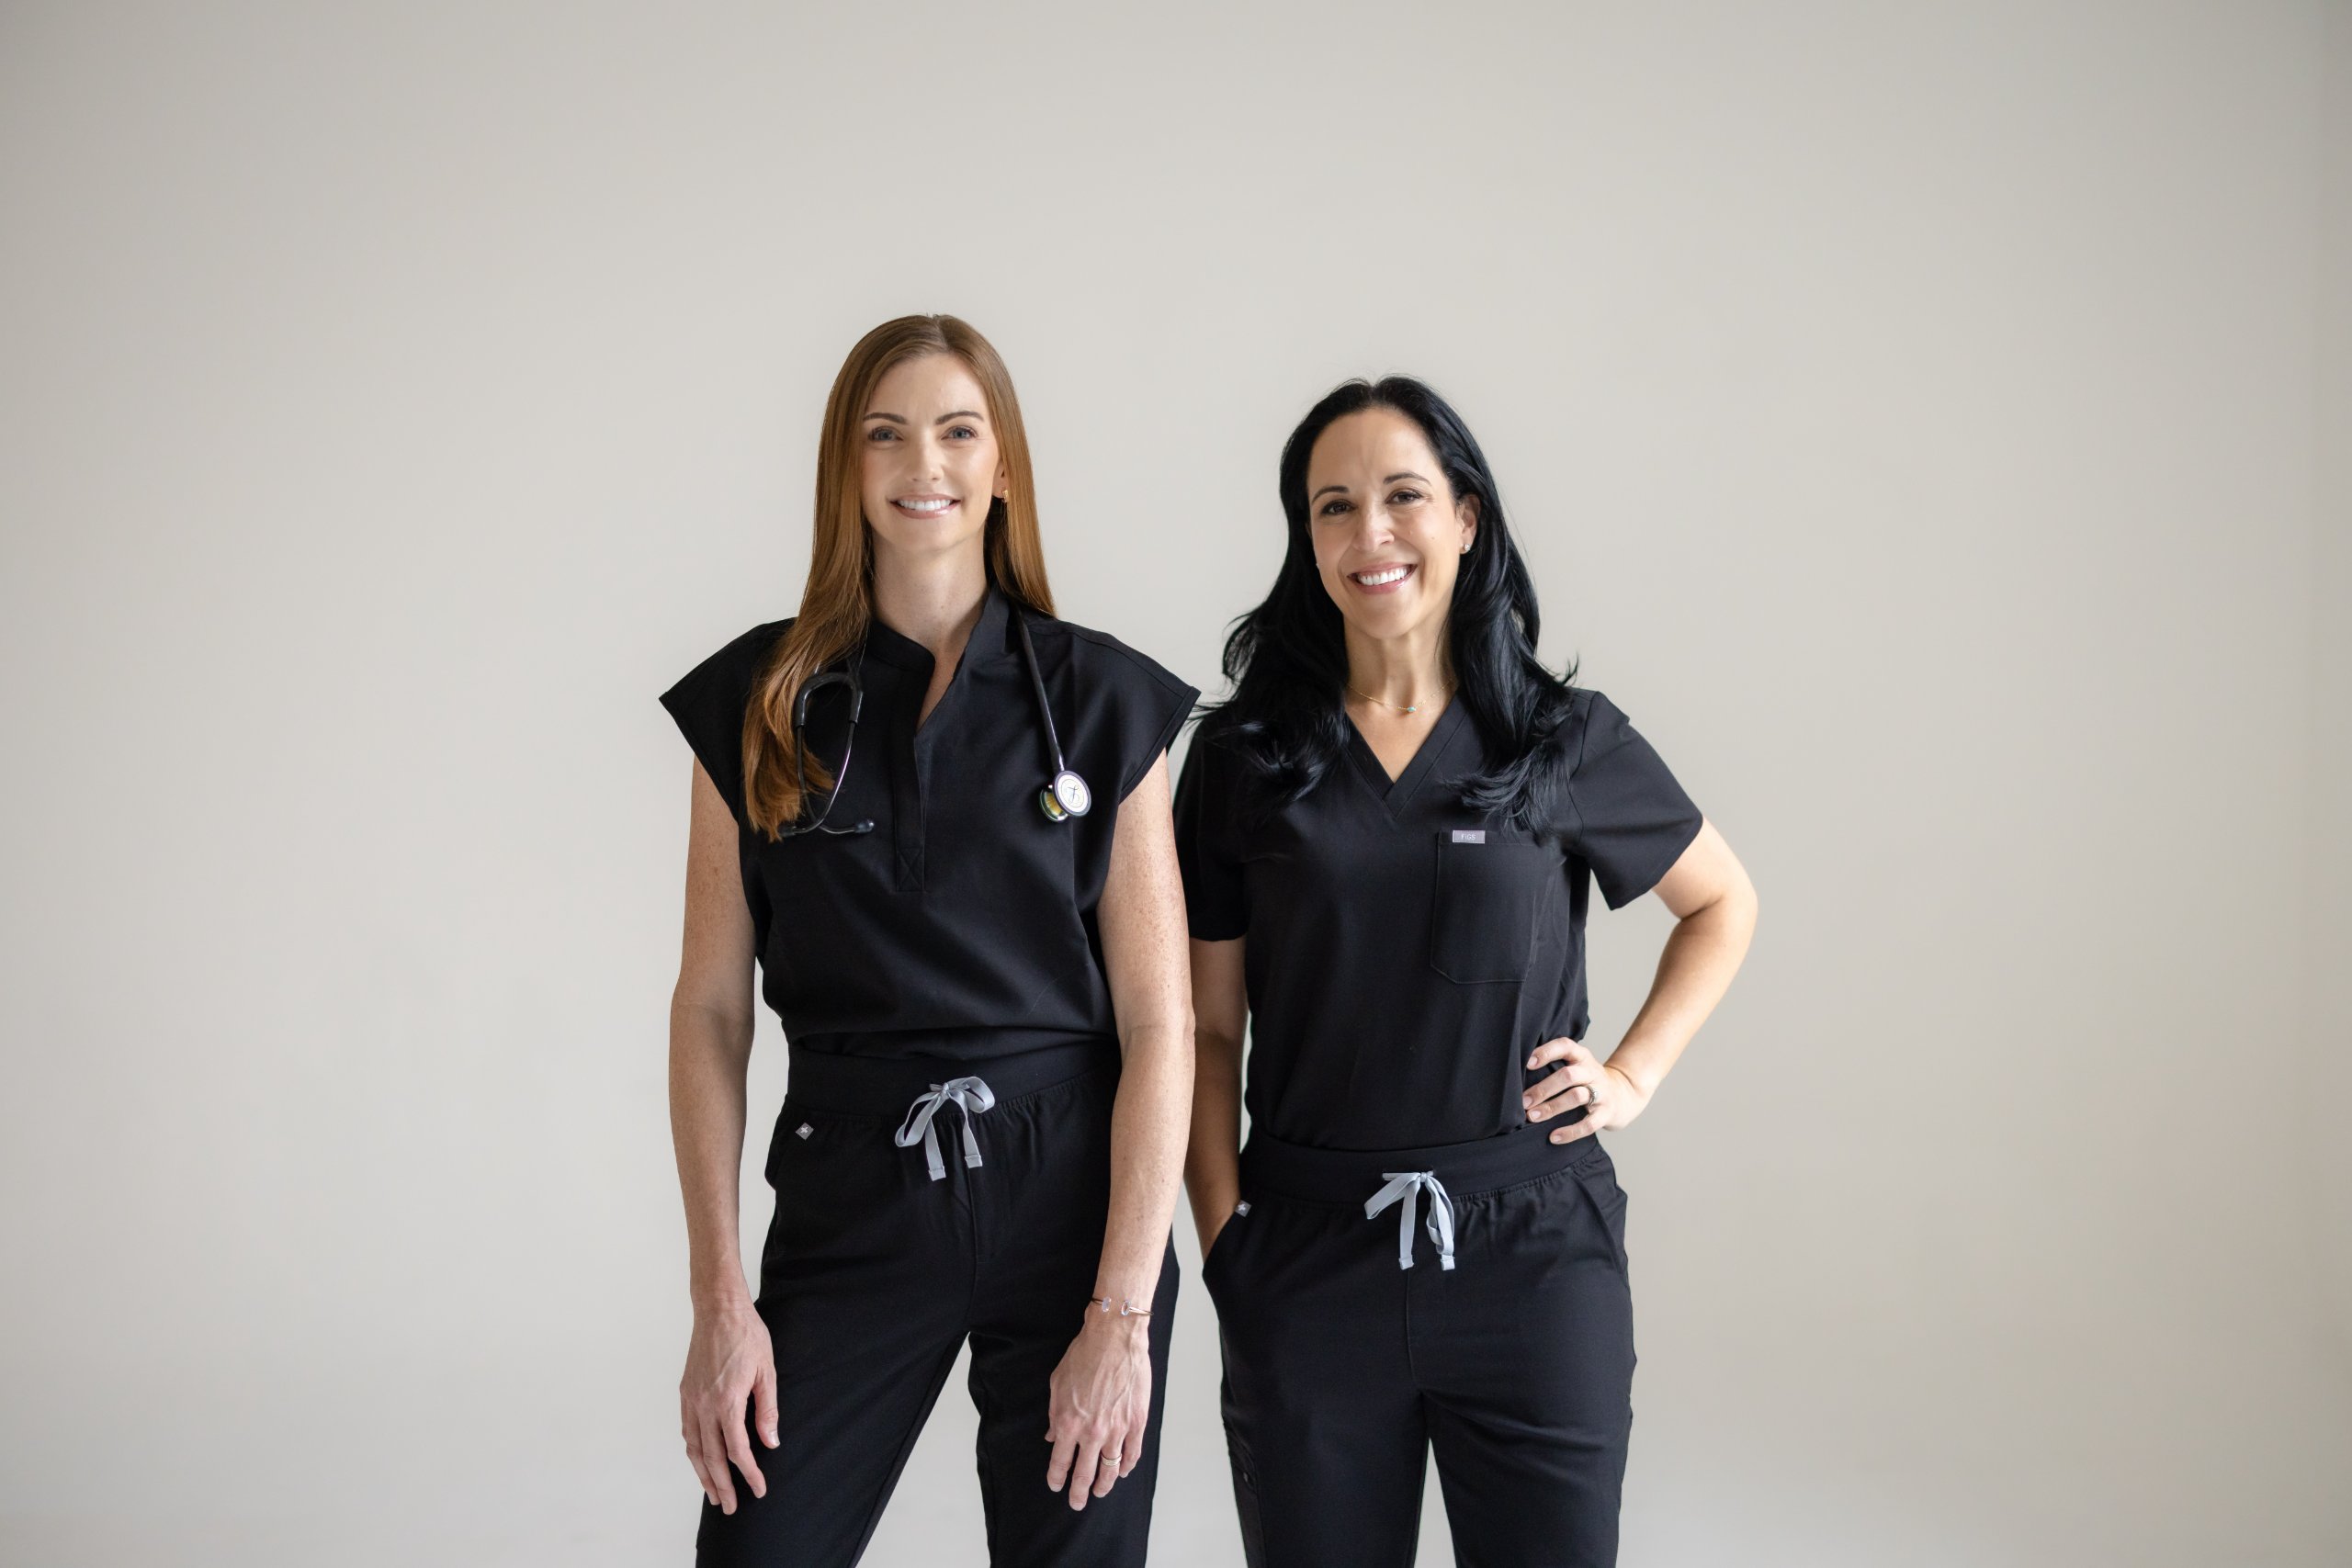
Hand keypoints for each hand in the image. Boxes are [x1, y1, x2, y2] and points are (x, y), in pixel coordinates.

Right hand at [680, 1299, 777, 1513]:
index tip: (759, 1489)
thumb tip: (770, 1443)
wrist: (718, 1310)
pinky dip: (693, 1451)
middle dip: (722, 1486)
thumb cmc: (747, 1335)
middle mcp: (704, 1405)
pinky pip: (687, 1431)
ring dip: (703, 1474)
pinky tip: (700, 1461)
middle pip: (712, 1458)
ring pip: (694, 1448)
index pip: (738, 1451)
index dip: (749, 1474)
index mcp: (728, 1402)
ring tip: (713, 1494)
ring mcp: (691, 1400)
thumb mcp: (767, 1371)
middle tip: (731, 1507)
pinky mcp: (685, 1392)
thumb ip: (767, 1410)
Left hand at [1044, 1307, 1152, 1509]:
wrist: (1114, 1338)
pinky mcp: (1137, 1422)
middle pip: (1085, 1474)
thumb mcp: (1057, 1384)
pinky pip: (1132, 1453)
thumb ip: (1054, 1414)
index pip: (1060, 1461)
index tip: (1055, 1484)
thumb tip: (1052, 1436)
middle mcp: (1092, 1431)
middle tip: (1077, 1502)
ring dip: (1103, 1484)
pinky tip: (1121, 1471)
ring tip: (1099, 1491)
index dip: (1056, 1477)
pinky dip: (1126, 1466)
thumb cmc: (1084, 1355)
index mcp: (1069, 1423)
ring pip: (1110, 1469)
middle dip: (1079, 1493)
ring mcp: (1117, 1429)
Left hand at [1523, 1037, 1652, 1140]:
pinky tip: (1553, 1137)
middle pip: (1568, 1075)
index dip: (1546, 1052)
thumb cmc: (1586, 1080)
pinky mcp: (1606, 1113)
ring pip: (1576, 1096)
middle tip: (1524, 1101)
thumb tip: (1514, 1077)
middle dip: (1543, 1088)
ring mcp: (1602, 1092)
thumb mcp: (1576, 1066)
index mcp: (1581, 1056)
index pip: (1565, 1046)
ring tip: (1532, 1117)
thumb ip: (1553, 1066)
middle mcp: (1592, 1071)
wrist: (1624, 1095)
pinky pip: (1589, 1124)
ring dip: (1552, 1107)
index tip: (1528, 1063)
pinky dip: (1570, 1132)